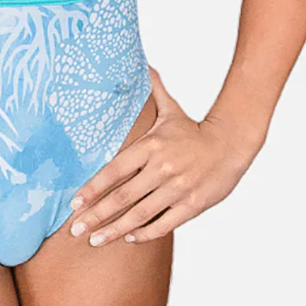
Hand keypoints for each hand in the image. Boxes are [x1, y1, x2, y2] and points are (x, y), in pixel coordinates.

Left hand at [69, 69, 264, 245]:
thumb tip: (142, 64)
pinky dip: (145, 233)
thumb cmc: (193, 130)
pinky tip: (128, 238)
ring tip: (94, 241)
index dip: (92, 188)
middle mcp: (162, 168)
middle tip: (75, 230)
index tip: (74, 202)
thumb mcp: (171, 110)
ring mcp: (177, 188)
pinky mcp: (192, 205)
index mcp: (151, 146)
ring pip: (140, 214)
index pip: (114, 171)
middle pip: (123, 196)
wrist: (232, 143)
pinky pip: (164, 223)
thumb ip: (153, 91)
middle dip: (96, 216)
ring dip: (115, 230)